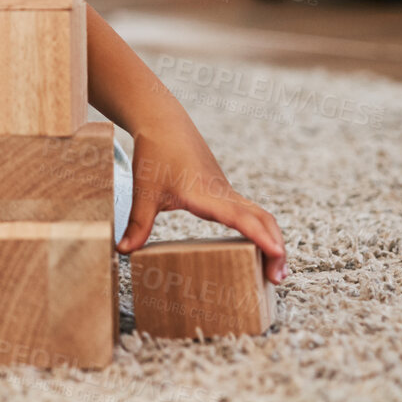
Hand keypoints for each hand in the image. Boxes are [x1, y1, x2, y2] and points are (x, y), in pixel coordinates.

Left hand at [117, 118, 287, 283]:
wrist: (163, 123)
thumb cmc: (155, 154)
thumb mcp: (145, 190)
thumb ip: (138, 222)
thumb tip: (123, 250)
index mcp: (207, 194)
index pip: (240, 218)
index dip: (259, 236)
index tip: (276, 253)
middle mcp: (223, 194)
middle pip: (262, 219)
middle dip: (275, 247)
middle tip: (278, 278)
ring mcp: (226, 192)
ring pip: (259, 214)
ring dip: (271, 239)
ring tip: (274, 269)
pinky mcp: (223, 191)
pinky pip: (250, 212)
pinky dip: (261, 229)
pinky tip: (257, 247)